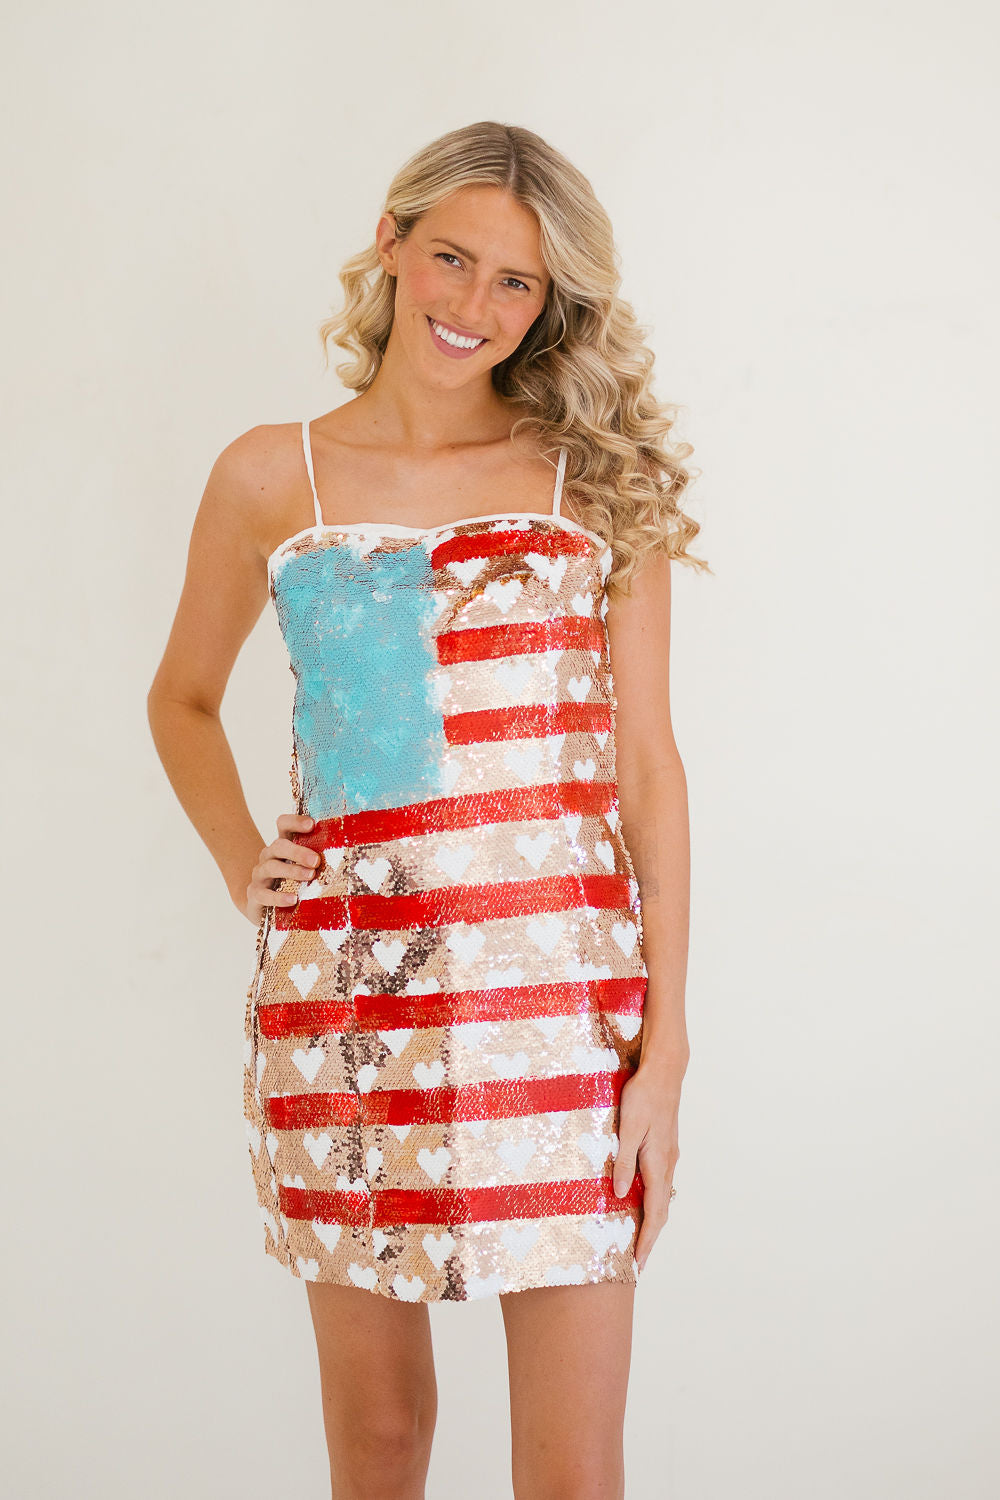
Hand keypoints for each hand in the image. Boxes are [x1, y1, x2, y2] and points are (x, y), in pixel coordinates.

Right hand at [240, 812, 321, 924]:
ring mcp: (260, 875)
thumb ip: (318, 860)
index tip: (311, 824)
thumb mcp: (304, 868)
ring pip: (272, 867)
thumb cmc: (290, 883)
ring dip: (292, 871)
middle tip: (316, 860)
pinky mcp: (255, 894)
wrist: (262, 905)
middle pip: (279, 846)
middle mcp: (269, 856)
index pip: (283, 825)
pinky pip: (264, 894)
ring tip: (309, 876)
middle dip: (298, 851)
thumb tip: (350, 857)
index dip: (295, 821)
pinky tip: (292, 900)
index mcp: (282, 846)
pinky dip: (278, 897)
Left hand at [611, 1057, 684, 1273]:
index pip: (654, 1212)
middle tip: (639, 1261)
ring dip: (652, 1220)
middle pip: (660, 1210)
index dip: (646, 1239)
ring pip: (661, 1196)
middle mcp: (666, 1164)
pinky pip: (659, 1183)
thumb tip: (619, 1195)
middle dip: (650, 1237)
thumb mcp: (627, 1128)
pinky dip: (652, 1201)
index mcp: (657, 1164)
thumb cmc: (643, 1096)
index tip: (639, 1262)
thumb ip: (623, 1161)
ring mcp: (668, 1156)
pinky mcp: (664, 1147)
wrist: (664, 1072)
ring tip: (640, 1238)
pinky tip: (642, 1201)